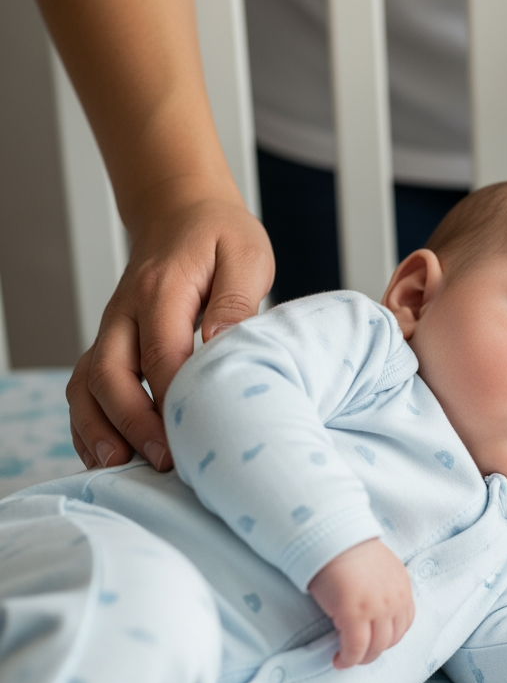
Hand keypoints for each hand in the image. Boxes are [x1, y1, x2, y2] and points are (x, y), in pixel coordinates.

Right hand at [67, 193, 273, 470]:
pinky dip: (89, 423)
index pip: (160, 353)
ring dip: (100, 429)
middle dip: (133, 423)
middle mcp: (126, 313)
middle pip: (110, 374)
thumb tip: (220, 345)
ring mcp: (113, 330)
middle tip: (165, 462)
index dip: (172, 399)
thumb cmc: (221, 237)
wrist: (183, 213)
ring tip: (121, 469)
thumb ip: (236, 300)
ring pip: (87, 384)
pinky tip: (108, 456)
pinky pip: (86, 387)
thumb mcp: (245, 254)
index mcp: (161, 290)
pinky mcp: (112, 344)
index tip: (193, 435)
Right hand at [308, 539, 415, 668]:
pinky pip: (355, 647)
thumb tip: (372, 611)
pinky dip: (348, 658)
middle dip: (376, 651)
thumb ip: (382, 590)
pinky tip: (339, 659)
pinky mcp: (354, 615)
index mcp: (403, 587)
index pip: (405, 623)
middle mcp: (395, 600)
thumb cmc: (349, 549)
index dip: (390, 637)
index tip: (375, 641)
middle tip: (359, 654)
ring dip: (362, 658)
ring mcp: (376, 609)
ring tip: (347, 658)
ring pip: (376, 647)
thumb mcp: (378, 569)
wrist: (332, 538)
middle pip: (392, 639)